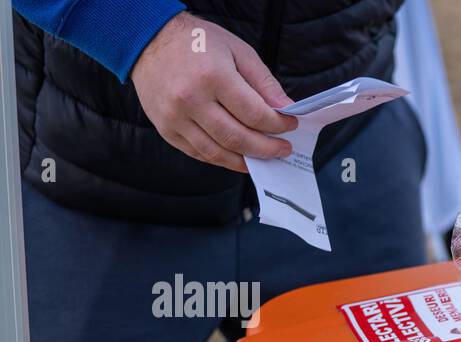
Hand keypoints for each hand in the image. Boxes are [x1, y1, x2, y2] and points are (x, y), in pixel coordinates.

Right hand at [131, 12, 297, 172]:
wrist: (147, 40)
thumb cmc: (197, 43)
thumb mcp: (237, 50)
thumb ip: (263, 81)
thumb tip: (286, 108)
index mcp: (213, 76)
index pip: (254, 113)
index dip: (277, 124)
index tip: (290, 125)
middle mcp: (191, 99)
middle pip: (238, 138)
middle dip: (267, 148)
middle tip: (283, 149)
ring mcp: (175, 117)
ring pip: (218, 153)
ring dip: (246, 160)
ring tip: (264, 158)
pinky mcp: (166, 129)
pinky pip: (199, 153)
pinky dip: (222, 159)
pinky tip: (238, 156)